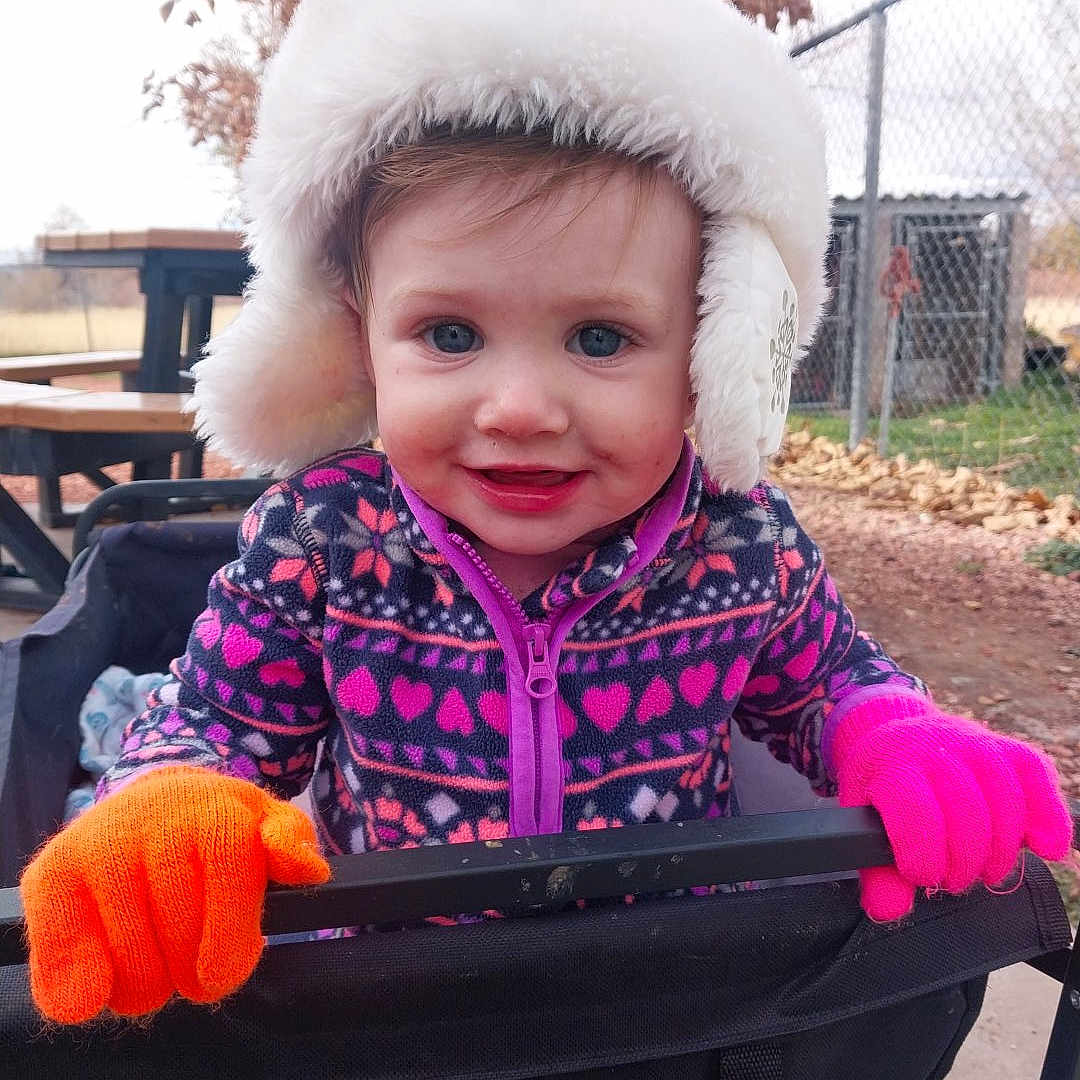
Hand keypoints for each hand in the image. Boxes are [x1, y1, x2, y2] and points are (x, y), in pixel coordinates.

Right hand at [20, 765, 329, 1023]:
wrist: (150, 800)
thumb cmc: (217, 825)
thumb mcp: (265, 823)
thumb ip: (289, 845)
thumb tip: (309, 869)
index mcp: (213, 812)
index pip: (227, 880)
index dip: (230, 940)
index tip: (224, 972)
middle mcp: (152, 822)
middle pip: (179, 932)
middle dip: (191, 970)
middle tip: (191, 965)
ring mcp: (96, 847)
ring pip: (129, 959)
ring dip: (147, 983)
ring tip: (156, 960)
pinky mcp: (50, 876)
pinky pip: (62, 957)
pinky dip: (79, 988)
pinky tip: (99, 986)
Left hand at [829, 697, 1071, 921]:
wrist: (899, 733)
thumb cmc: (885, 784)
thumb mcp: (865, 819)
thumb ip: (877, 870)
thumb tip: (888, 912)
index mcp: (894, 766)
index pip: (917, 815)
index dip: (924, 858)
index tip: (921, 876)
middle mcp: (938, 749)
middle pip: (967, 815)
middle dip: (964, 863)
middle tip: (953, 881)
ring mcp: (977, 745)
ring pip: (1006, 802)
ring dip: (1001, 852)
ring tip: (984, 872)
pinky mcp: (1010, 749)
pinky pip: (1038, 779)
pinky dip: (1049, 818)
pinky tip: (1042, 847)